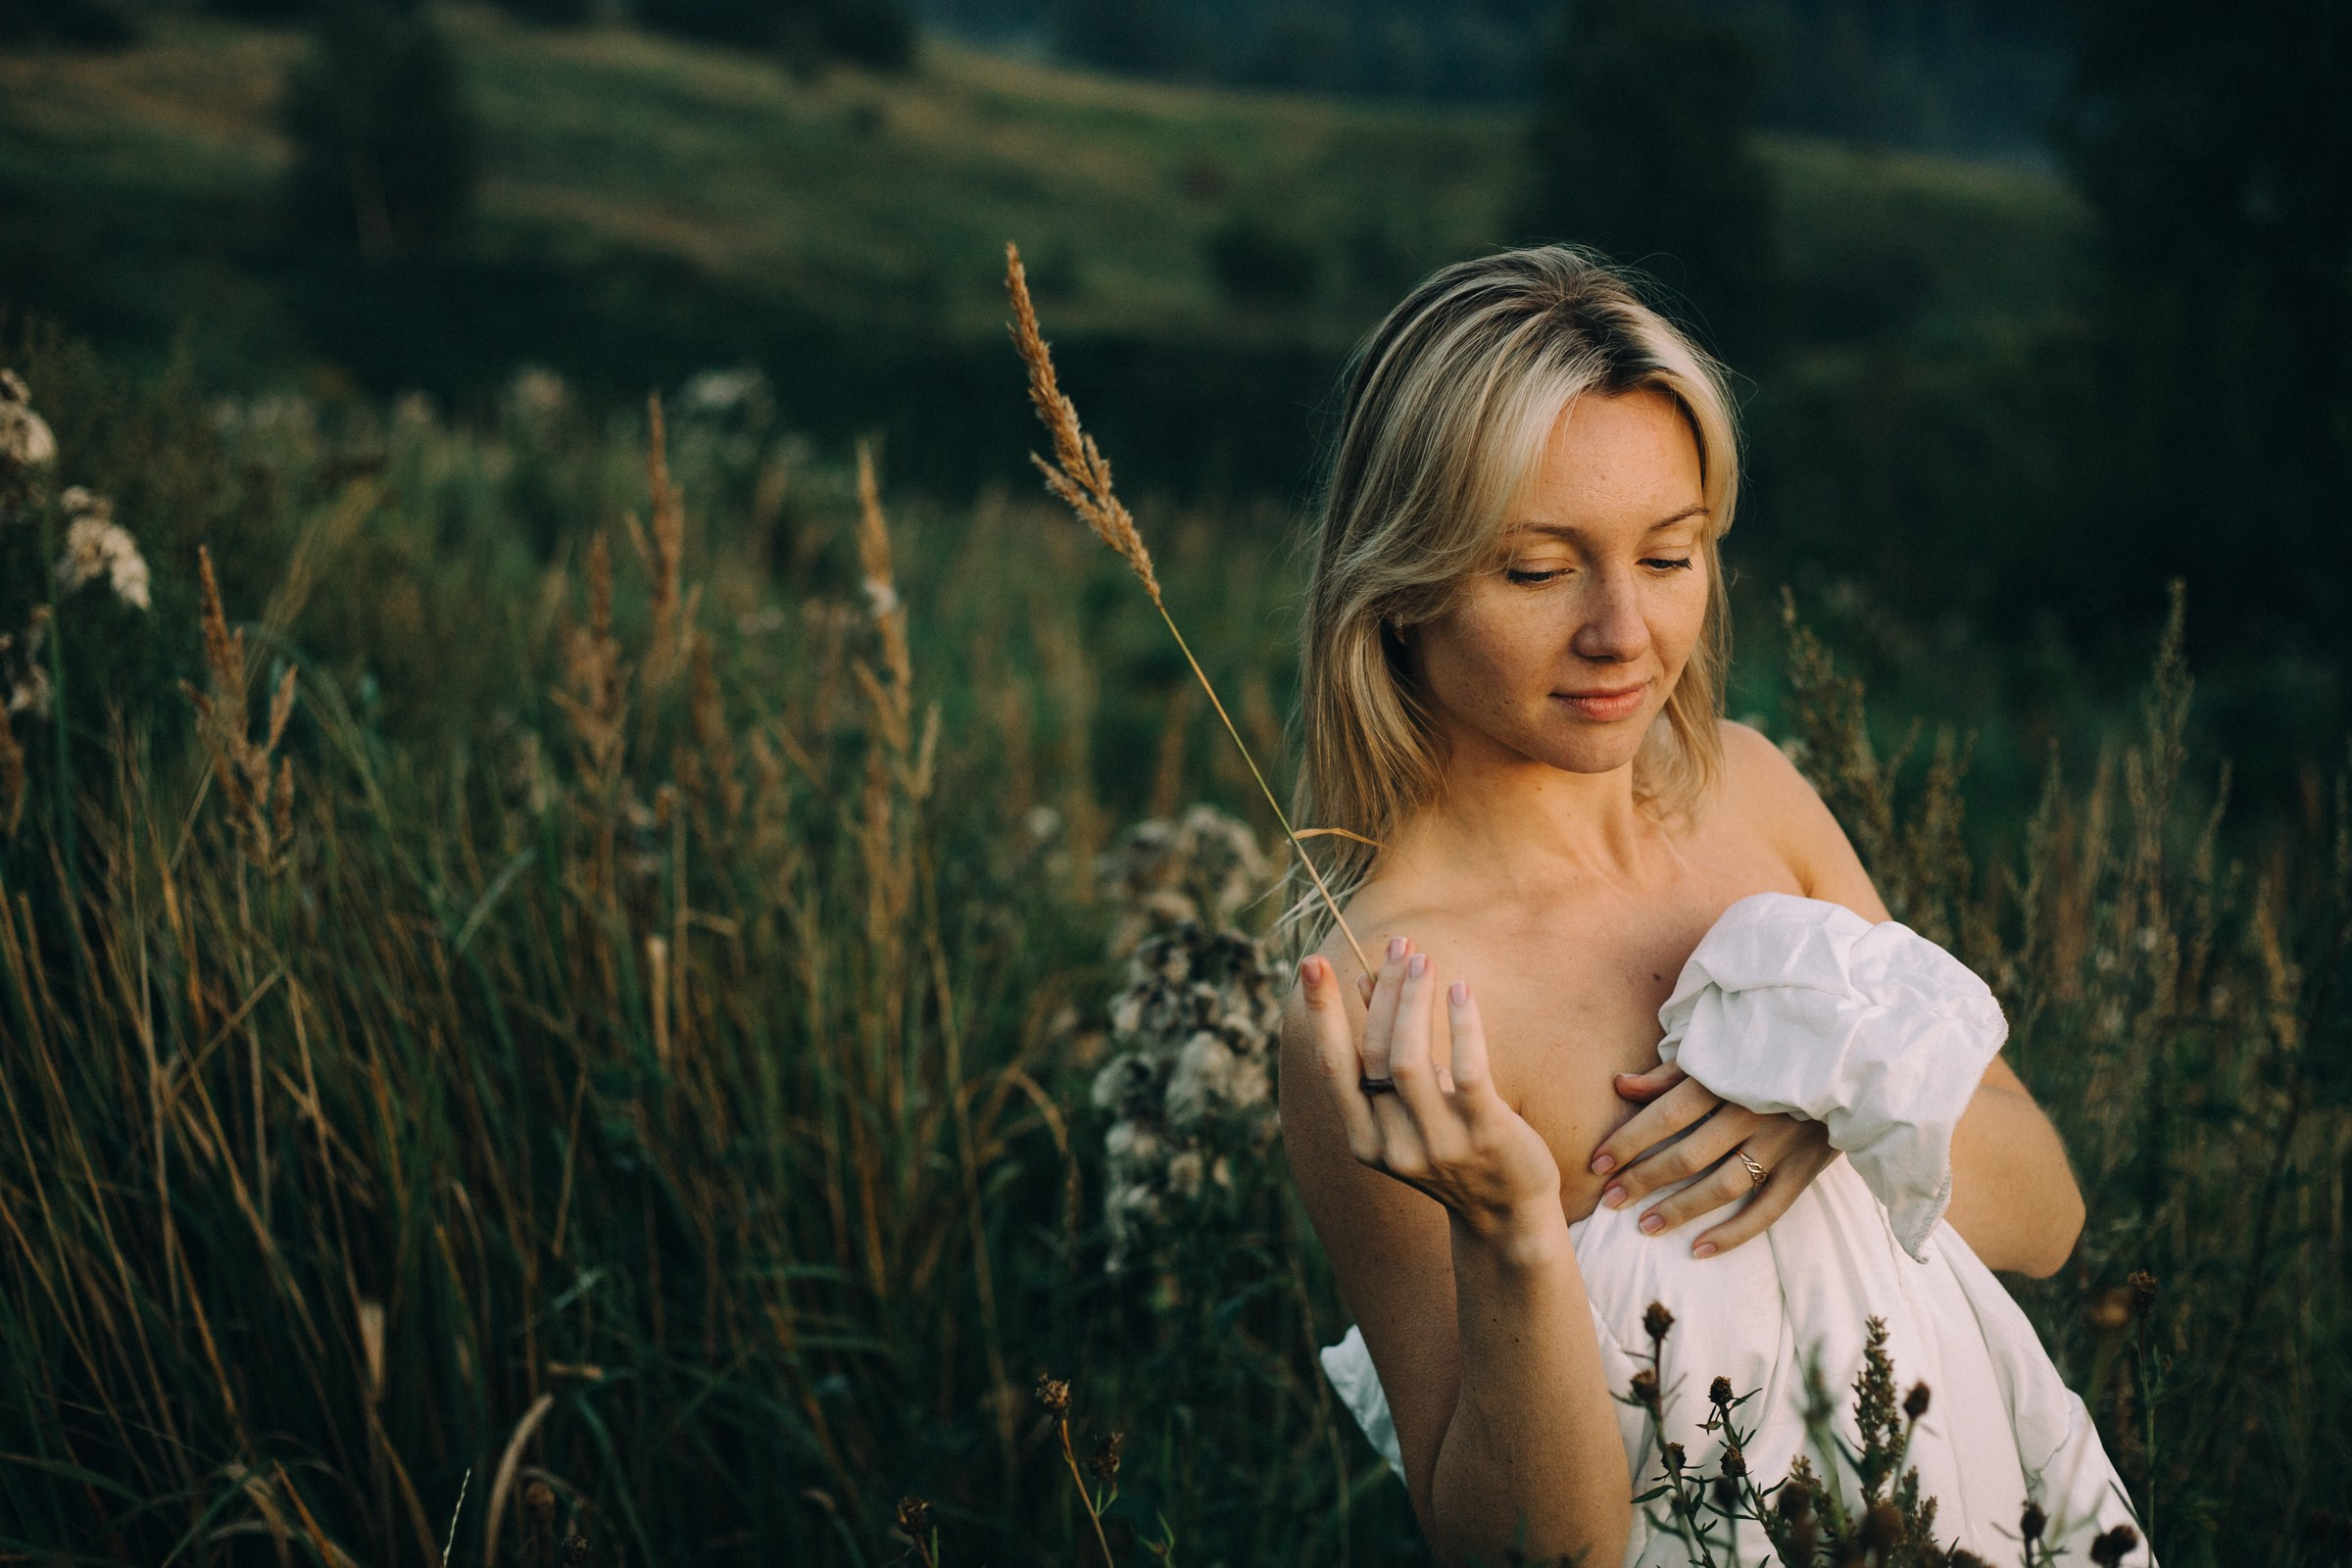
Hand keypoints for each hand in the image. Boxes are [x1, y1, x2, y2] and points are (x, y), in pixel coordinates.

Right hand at [1303, 936, 1562, 1241]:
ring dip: (1413, 1001)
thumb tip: (1366, 983)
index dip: (1321, 1014)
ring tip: (1423, 960)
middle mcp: (1393, 1145)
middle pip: (1375, 1053)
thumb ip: (1388, 1053)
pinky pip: (1467, 1071)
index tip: (1311, 965)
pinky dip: (1461, 1025)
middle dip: (1384, 992)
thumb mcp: (1411, 1108)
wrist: (1508, 1217)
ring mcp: (1439, 1144)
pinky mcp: (1485, 1135)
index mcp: (1365, 1140)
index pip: (1333, 1066)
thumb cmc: (1456, 1150)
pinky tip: (1461, 991)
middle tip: (1399, 945)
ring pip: (1410, 1060)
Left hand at [1585, 1062, 1837, 1258]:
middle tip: (1609, 1201)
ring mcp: (1781, 1144)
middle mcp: (1751, 1112)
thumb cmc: (1769, 1052)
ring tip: (1645, 1227)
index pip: (1666, 1115)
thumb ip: (1670, 1072)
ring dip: (1681, 1210)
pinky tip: (1699, 1249)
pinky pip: (1767, 1209)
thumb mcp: (1720, 1051)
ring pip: (1723, 1186)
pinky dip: (1734, 1233)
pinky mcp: (1805, 1168)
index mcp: (1726, 1077)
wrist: (1849, 1062)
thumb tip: (1621, 1085)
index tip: (1596, 1164)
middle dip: (1643, 1180)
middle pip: (1688, 1154)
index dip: (1628, 1141)